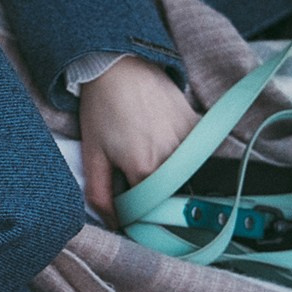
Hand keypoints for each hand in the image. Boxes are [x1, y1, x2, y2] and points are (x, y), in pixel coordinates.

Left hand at [77, 55, 199, 226]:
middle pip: (169, 194)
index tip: (131, 207)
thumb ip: (101, 194)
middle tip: (136, 172)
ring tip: (145, 148)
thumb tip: (116, 224)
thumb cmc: (101, 109)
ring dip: (169, 173)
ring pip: (184, 176)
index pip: (148, 209)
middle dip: (154, 194)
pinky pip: (196, 154)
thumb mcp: (93, 153)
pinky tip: (162, 137)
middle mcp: (172, 159)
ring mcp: (189, 142)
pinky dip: (183, 154)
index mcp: (144, 169)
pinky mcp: (198, 127)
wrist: (120, 67)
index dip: (138, 212)